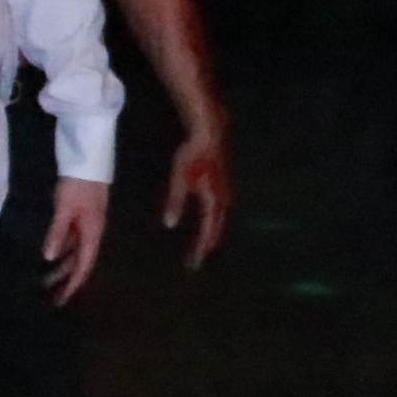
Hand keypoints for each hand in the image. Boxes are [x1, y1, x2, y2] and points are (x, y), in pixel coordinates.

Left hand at [42, 176, 110, 303]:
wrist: (88, 158)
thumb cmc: (77, 183)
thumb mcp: (65, 208)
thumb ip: (58, 233)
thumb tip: (50, 258)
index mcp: (92, 232)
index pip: (83, 265)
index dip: (73, 284)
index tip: (62, 300)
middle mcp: (92, 232)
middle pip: (80, 262)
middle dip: (67, 281)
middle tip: (53, 298)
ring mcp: (87, 223)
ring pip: (75, 252)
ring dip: (63, 267)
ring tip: (47, 282)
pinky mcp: (80, 215)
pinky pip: (72, 240)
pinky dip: (62, 251)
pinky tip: (53, 257)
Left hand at [162, 124, 231, 268]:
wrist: (209, 133)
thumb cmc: (192, 155)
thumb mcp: (179, 179)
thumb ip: (175, 202)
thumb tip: (170, 224)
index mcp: (213, 201)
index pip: (208, 231)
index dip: (200, 248)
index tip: (194, 263)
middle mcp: (224, 199)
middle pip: (217, 229)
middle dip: (207, 245)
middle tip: (198, 259)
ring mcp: (227, 191)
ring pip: (221, 220)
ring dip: (212, 234)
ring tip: (203, 245)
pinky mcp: (224, 184)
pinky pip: (221, 210)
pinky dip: (215, 221)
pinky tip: (208, 221)